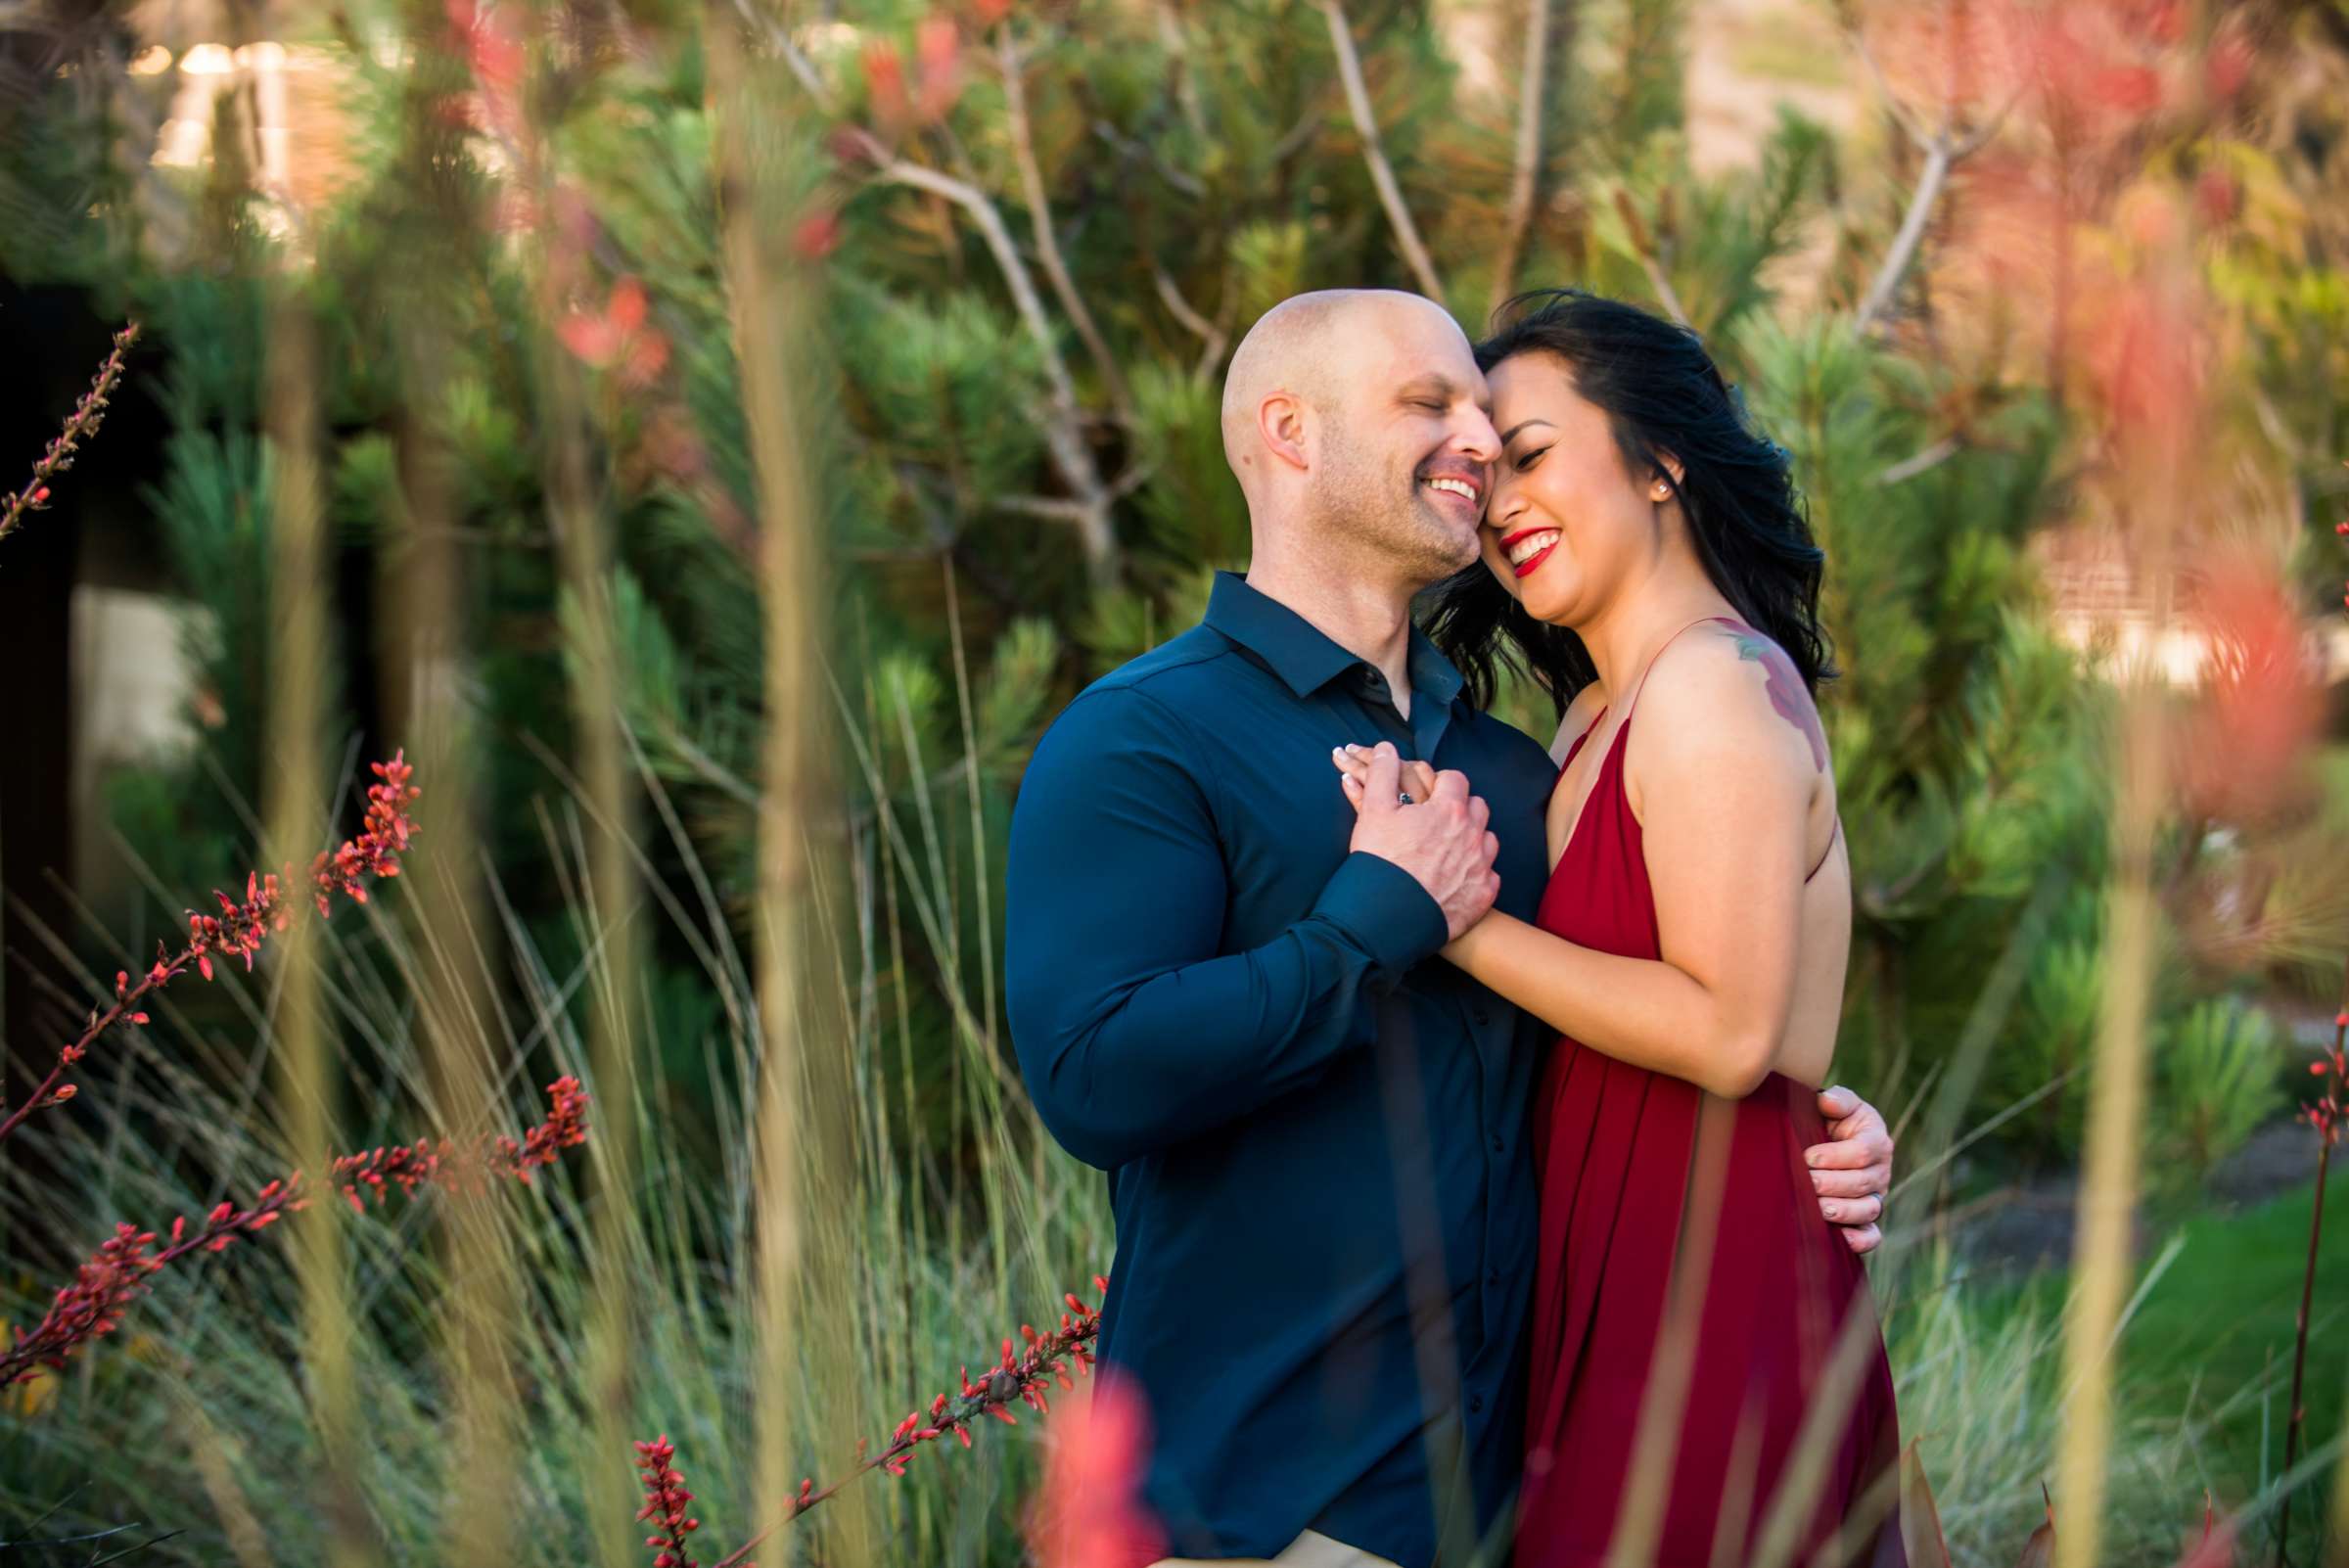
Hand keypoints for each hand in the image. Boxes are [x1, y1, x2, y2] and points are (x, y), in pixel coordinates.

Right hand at [1339, 742, 1498, 940]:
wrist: (1387, 917)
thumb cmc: (1379, 861)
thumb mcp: (1373, 810)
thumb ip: (1382, 773)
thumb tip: (1385, 748)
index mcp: (1449, 809)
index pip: (1455, 779)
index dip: (1441, 784)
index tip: (1427, 797)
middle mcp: (1473, 835)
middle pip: (1477, 807)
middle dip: (1460, 809)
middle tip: (1436, 821)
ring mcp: (1482, 866)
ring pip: (1487, 839)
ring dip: (1472, 839)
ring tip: (1447, 850)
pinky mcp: (1483, 895)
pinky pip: (1489, 875)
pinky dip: (1476, 873)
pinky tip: (1455, 878)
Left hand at [1807, 1085, 1891, 1254]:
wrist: (1827, 1137)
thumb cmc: (1831, 1119)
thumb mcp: (1838, 1103)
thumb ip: (1837, 1100)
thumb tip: (1827, 1102)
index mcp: (1876, 1140)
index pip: (1863, 1151)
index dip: (1836, 1156)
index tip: (1808, 1157)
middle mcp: (1881, 1170)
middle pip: (1863, 1182)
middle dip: (1833, 1184)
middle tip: (1807, 1183)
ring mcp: (1875, 1195)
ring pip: (1868, 1209)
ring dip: (1844, 1211)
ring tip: (1821, 1209)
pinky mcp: (1867, 1217)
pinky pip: (1872, 1235)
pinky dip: (1861, 1241)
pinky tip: (1841, 1239)